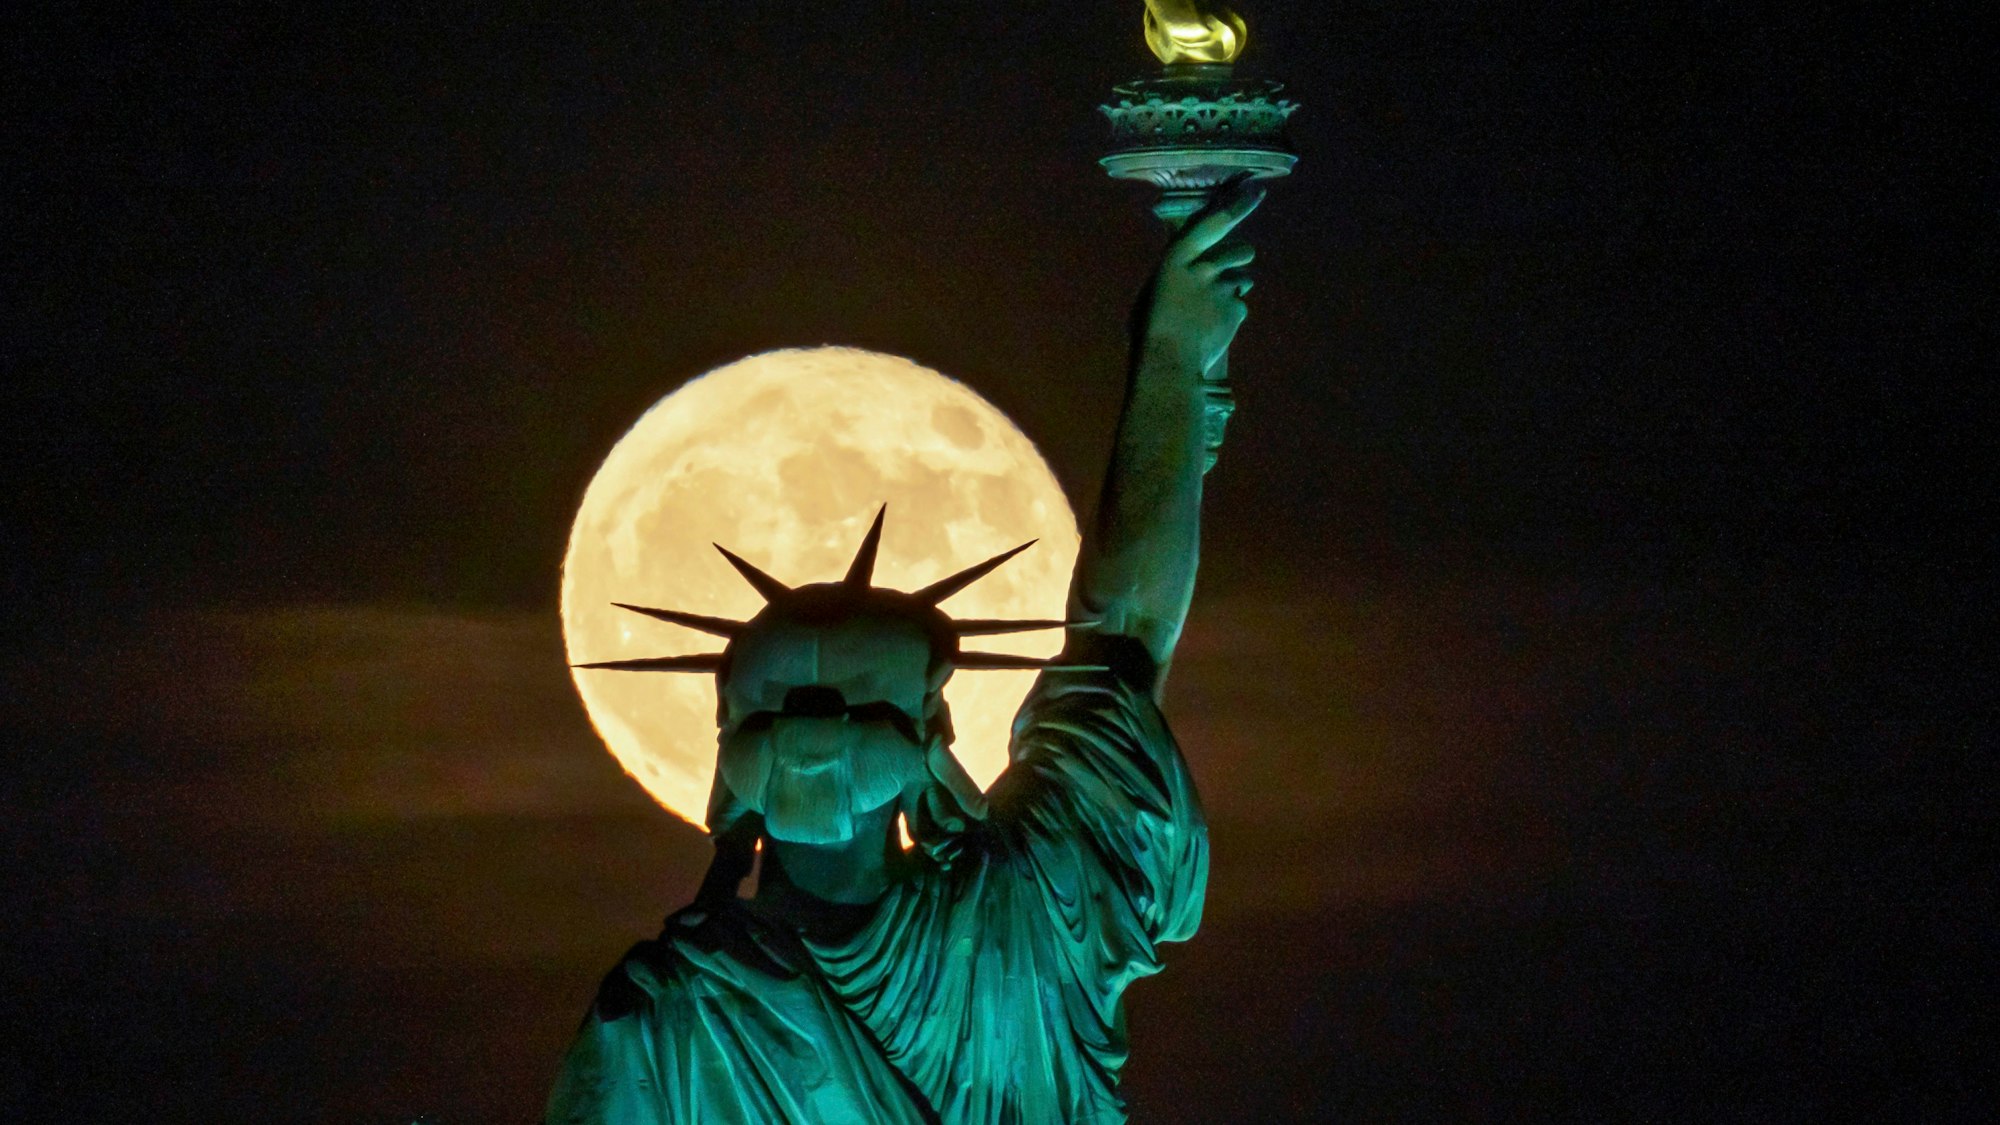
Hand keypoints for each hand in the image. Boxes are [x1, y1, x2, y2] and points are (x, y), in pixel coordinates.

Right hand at [1139, 177, 1264, 376]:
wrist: (1168, 359)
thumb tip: (1198, 258)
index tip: (1255, 191)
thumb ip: (1181, 268)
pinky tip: (1213, 327)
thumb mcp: (1157, 287)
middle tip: (1227, 273)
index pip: (1215, 221)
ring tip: (1212, 308)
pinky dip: (1230, 314)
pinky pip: (1240, 305)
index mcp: (1178, 256)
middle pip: (1242, 250)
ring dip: (1234, 287)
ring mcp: (1223, 287)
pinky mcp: (1236, 309)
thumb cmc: (1152, 326)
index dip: (1237, 205)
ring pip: (1244, 278)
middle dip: (1239, 258)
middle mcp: (1204, 266)